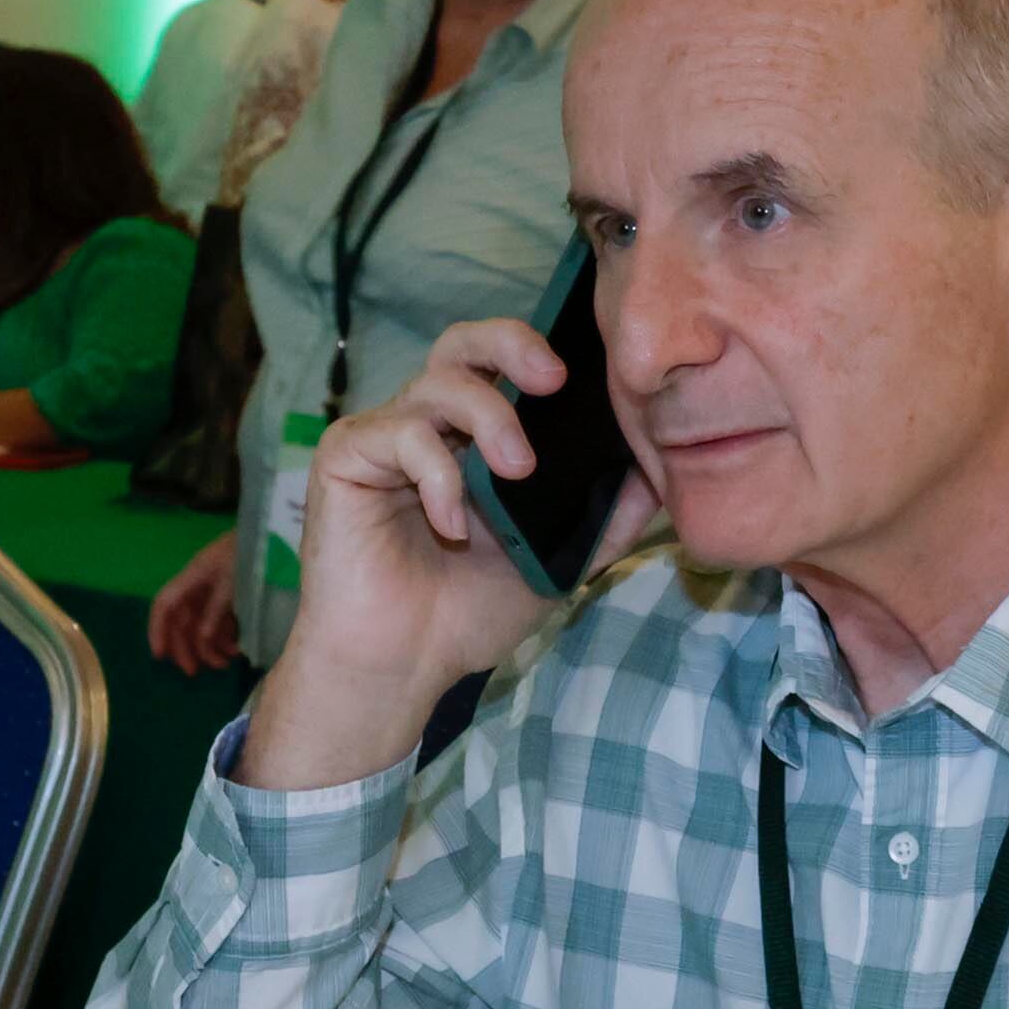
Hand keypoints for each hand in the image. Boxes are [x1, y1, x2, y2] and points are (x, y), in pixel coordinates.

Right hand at [148, 530, 241, 674]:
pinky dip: (225, 637)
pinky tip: (236, 651)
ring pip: (202, 624)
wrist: (275, 533)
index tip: (159, 655)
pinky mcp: (232, 596)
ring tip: (223, 665)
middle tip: (193, 672)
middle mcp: (198, 585)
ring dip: (209, 646)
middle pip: (182, 620)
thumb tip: (202, 638)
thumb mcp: (233, 580)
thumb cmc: (251, 552)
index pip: (164, 605)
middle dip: (186, 646)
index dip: (157, 629)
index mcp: (192, 577)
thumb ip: (217, 608)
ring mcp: (215, 591)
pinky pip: (221, 621)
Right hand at [246, 320, 657, 787]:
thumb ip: (606, 518)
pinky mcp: (346, 458)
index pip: (505, 364)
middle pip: (463, 344)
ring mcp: (386, 437)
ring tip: (518, 472)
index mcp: (475, 438)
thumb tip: (661, 474)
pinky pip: (398, 435)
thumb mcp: (557, 560)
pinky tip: (453, 526)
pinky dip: (438, 475)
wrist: (403, 665)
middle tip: (553, 380)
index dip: (541, 352)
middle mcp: (430, 425)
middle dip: (511, 344)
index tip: (591, 375)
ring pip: (436, 383)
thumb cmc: (469, 611)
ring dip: (489, 419)